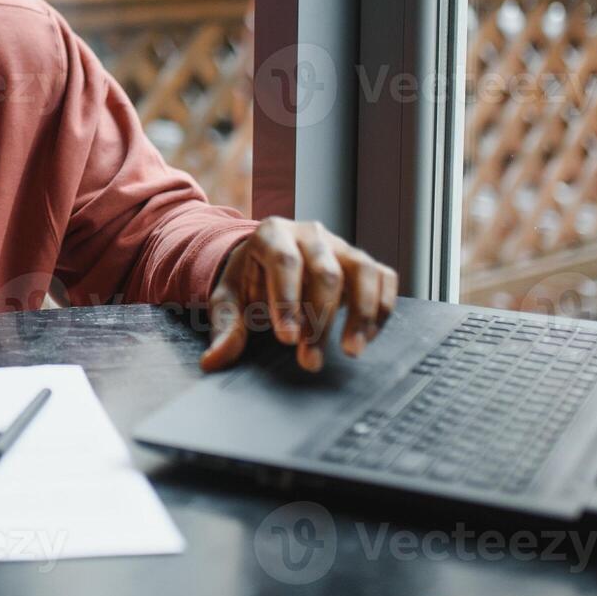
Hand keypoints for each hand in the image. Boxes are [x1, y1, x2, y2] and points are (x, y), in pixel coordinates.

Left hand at [200, 217, 397, 373]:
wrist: (266, 261)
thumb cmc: (249, 280)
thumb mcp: (228, 299)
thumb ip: (225, 327)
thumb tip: (214, 361)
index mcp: (272, 235)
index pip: (284, 262)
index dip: (288, 300)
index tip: (288, 338)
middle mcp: (310, 234)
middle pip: (326, 272)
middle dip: (321, 319)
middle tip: (311, 359)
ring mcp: (340, 245)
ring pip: (362, 271)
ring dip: (361, 313)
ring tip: (352, 350)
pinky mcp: (361, 261)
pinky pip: (383, 277)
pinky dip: (381, 307)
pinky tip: (367, 337)